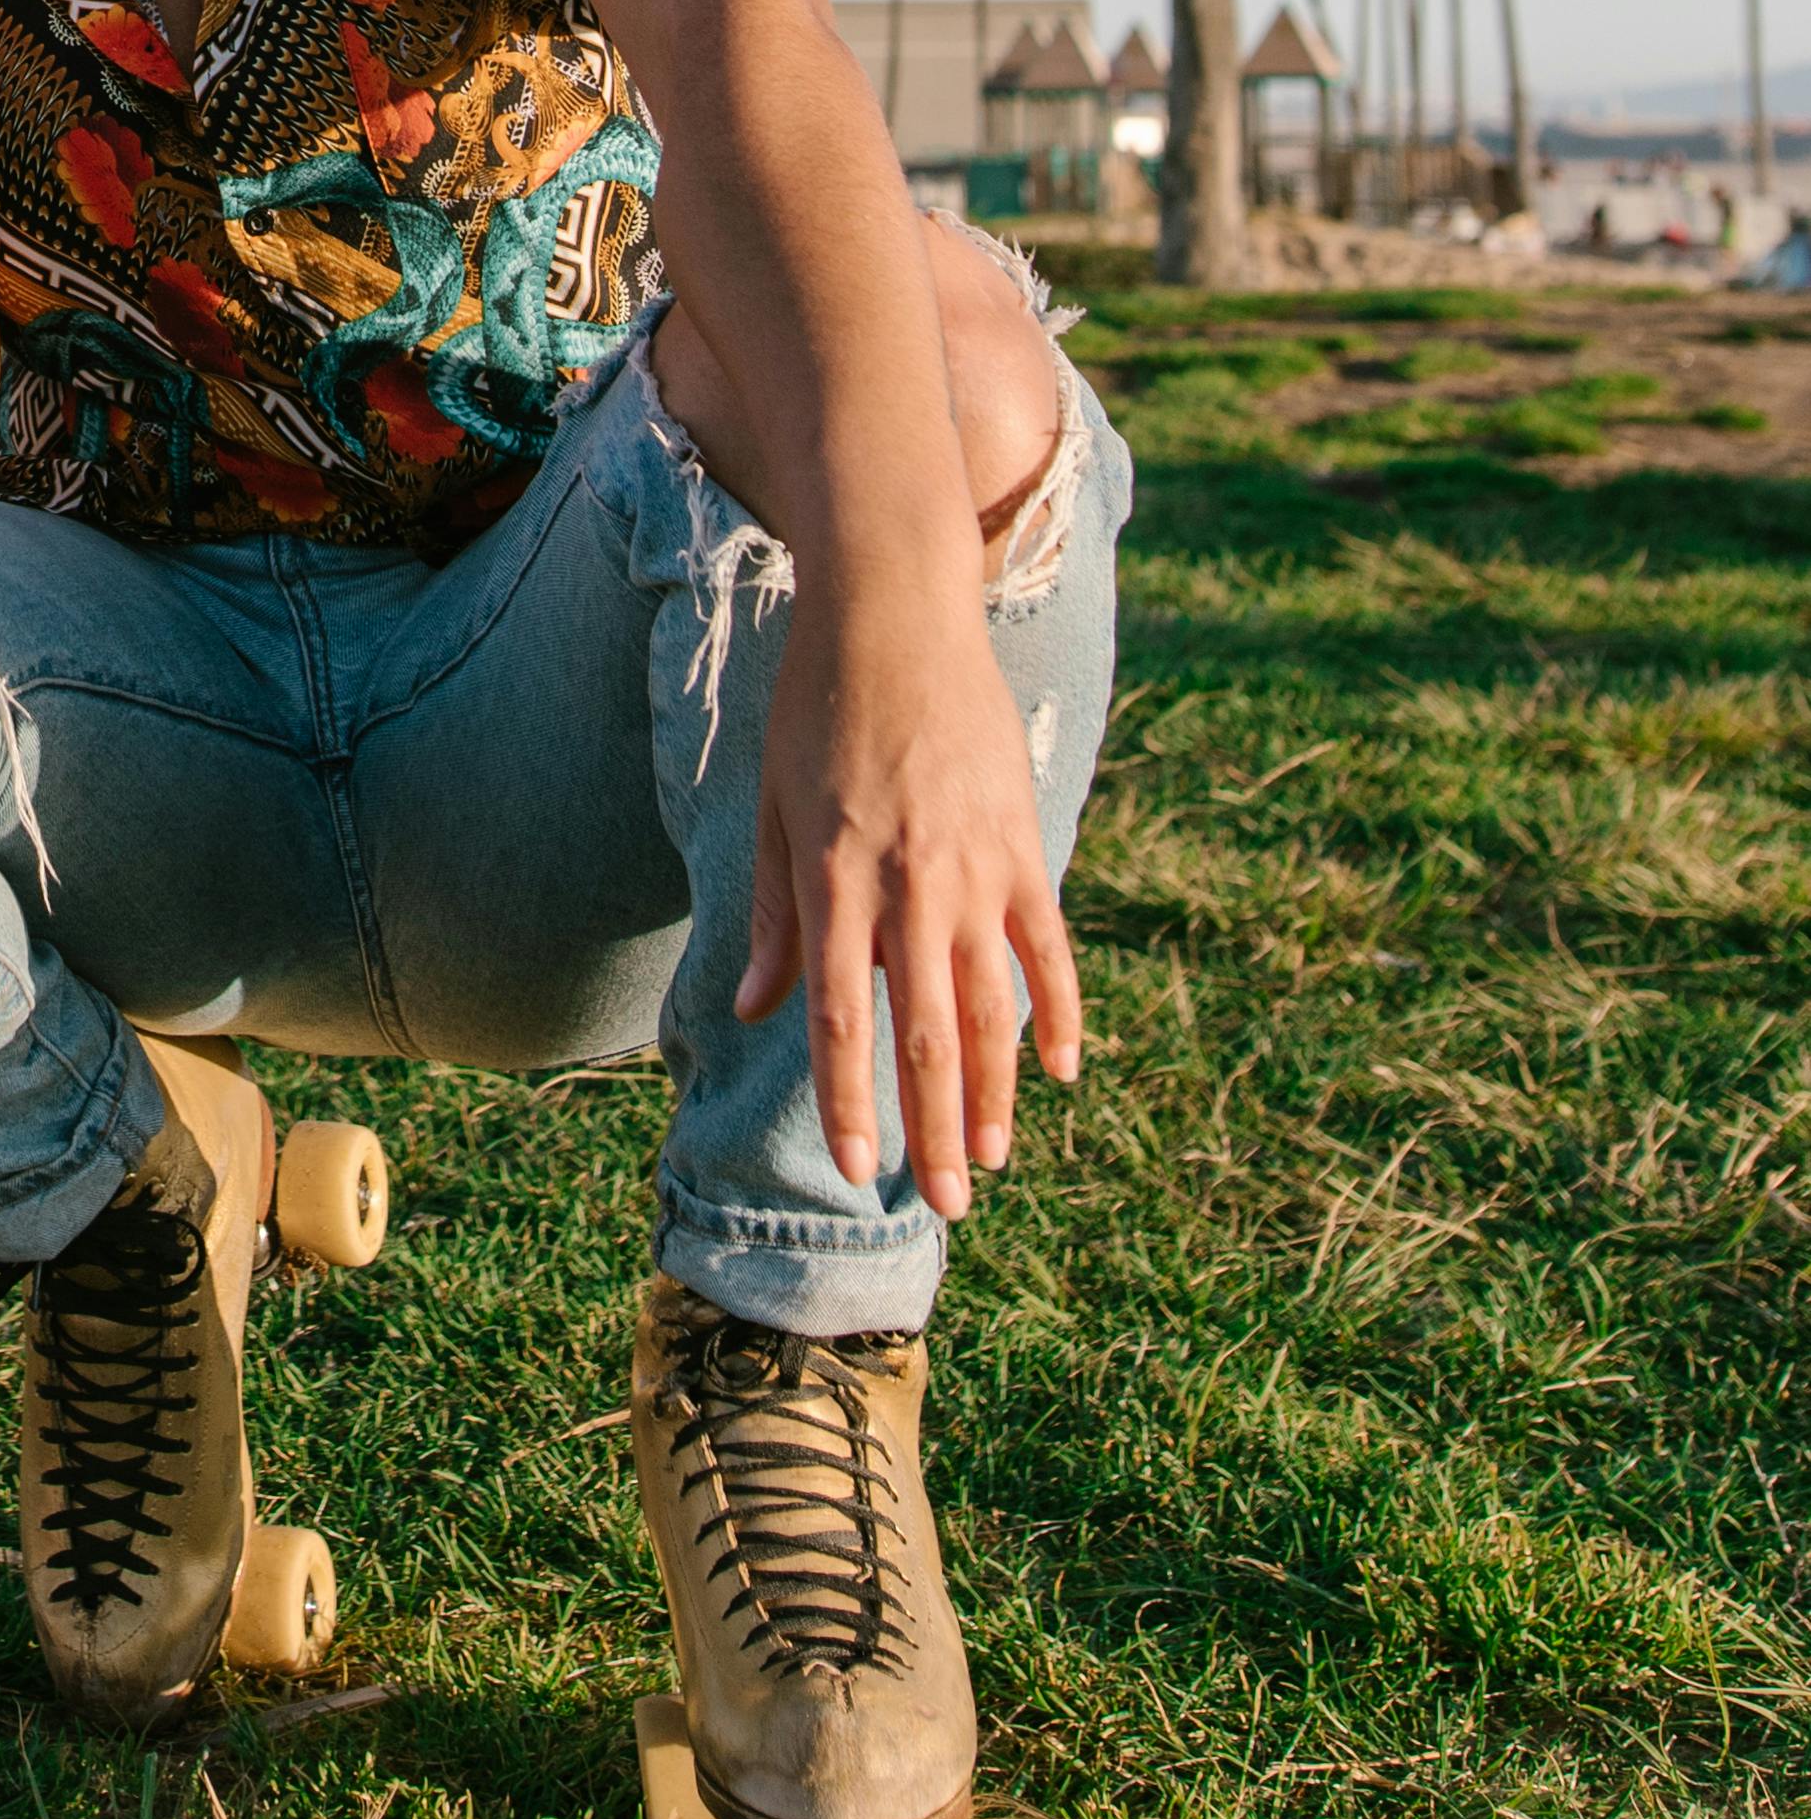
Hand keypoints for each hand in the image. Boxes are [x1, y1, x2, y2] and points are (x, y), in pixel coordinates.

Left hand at [735, 575, 1084, 1215]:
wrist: (895, 612)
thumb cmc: (815, 706)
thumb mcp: (773, 805)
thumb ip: (775, 913)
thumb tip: (757, 1009)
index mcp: (835, 875)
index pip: (841, 1018)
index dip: (852, 1103)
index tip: (862, 1173)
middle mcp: (909, 882)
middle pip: (926, 1032)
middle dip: (935, 1128)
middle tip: (946, 1206)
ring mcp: (975, 865)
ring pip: (993, 1004)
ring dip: (995, 1092)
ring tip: (992, 1160)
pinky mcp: (1022, 841)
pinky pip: (1047, 945)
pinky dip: (1059, 1010)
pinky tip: (1061, 1071)